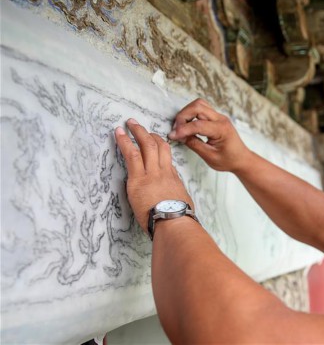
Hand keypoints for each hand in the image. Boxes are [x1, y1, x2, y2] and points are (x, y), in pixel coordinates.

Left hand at [115, 118, 193, 232]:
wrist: (174, 222)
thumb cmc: (179, 219)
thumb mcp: (183, 205)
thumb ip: (177, 199)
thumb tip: (177, 202)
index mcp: (173, 180)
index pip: (166, 160)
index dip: (160, 150)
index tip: (154, 144)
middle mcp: (163, 172)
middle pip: (159, 146)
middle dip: (149, 134)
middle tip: (140, 126)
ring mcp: (151, 173)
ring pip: (146, 145)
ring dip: (138, 132)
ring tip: (130, 123)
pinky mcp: (138, 179)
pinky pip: (131, 154)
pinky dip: (124, 142)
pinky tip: (119, 133)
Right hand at [168, 98, 252, 172]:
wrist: (242, 159)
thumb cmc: (229, 160)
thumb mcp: (210, 157)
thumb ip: (194, 144)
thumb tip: (180, 136)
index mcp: (222, 130)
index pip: (198, 124)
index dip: (183, 129)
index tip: (172, 136)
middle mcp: (221, 119)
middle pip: (198, 106)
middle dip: (183, 116)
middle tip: (176, 130)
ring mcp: (219, 116)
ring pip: (199, 104)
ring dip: (187, 113)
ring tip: (181, 127)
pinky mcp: (216, 117)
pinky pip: (202, 108)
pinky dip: (191, 114)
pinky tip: (188, 125)